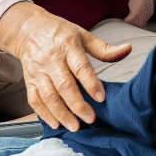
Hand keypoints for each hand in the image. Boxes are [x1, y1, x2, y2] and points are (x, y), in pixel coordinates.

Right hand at [0, 2, 130, 131]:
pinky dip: (44, 113)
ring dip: (61, 113)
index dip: (91, 83)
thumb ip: (104, 48)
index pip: (80, 67)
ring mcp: (38, 71)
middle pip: (64, 85)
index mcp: (68, 46)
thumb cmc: (58, 32)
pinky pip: (34, 99)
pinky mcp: (28, 80)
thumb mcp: (82, 35)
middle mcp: (51, 59)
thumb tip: (127, 50)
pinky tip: (55, 123)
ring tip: (74, 126)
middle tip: (89, 118)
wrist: (28, 29)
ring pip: (48, 96)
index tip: (101, 97)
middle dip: (77, 105)